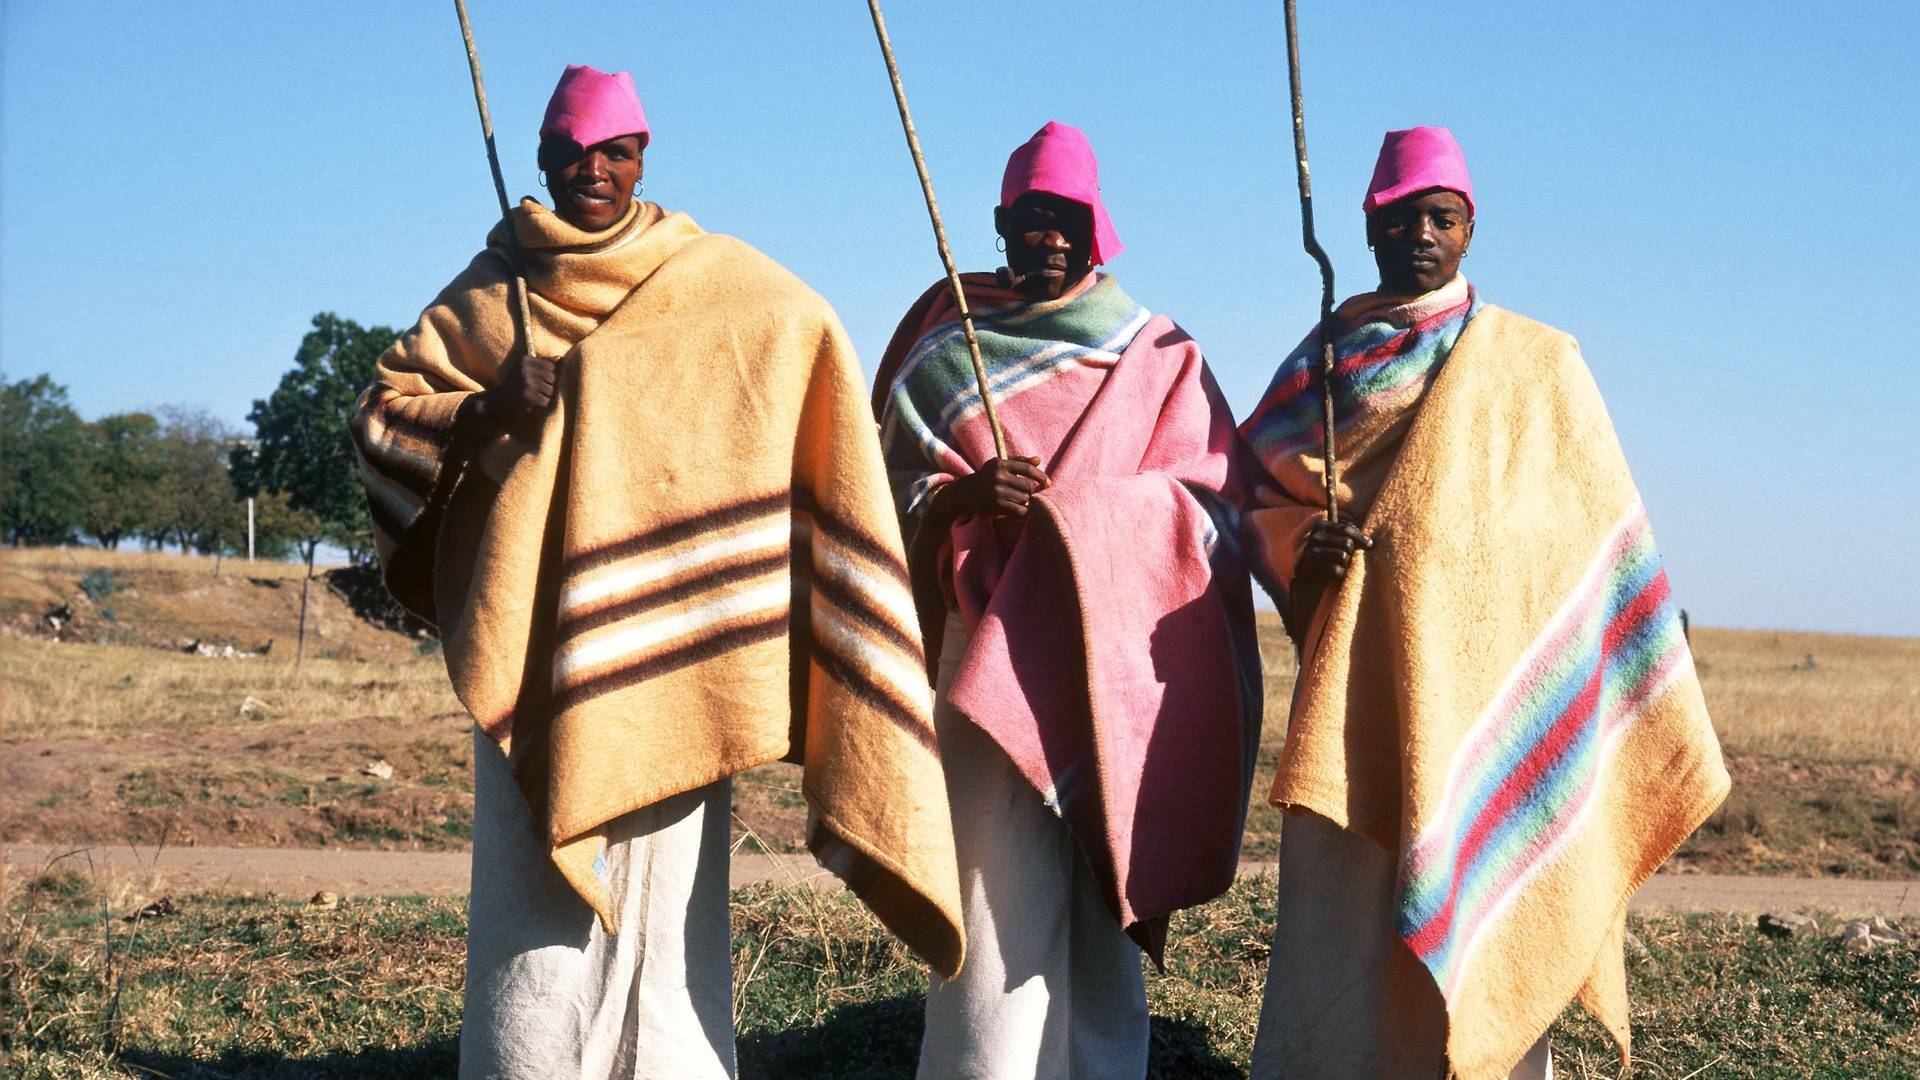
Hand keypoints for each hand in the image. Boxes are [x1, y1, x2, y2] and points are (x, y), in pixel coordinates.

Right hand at [483, 353, 557, 425]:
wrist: (495, 401)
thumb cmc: (513, 384)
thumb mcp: (523, 369)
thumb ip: (541, 363)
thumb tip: (560, 357)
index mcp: (524, 360)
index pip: (550, 366)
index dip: (547, 375)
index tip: (537, 380)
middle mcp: (525, 369)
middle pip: (552, 378)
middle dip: (547, 386)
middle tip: (535, 390)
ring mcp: (526, 382)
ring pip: (550, 390)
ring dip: (544, 396)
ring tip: (533, 396)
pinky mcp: (526, 395)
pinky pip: (545, 400)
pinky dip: (541, 404)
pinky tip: (532, 403)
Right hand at [930, 456, 1049, 521]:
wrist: (965, 493)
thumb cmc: (986, 476)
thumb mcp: (999, 465)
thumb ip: (1019, 461)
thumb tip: (1039, 460)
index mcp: (1000, 464)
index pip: (1027, 468)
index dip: (1041, 476)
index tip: (1048, 482)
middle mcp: (998, 477)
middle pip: (1028, 486)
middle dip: (1030, 491)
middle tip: (1025, 493)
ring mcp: (997, 492)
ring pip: (1025, 499)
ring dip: (1025, 501)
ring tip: (1017, 500)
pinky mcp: (996, 506)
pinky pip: (1019, 511)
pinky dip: (1023, 512)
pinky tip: (1021, 510)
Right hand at [1296, 519, 1371, 585]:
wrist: (1306, 572)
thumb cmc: (1326, 551)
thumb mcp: (1334, 537)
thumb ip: (1348, 533)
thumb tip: (1370, 542)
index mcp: (1320, 525)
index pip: (1346, 529)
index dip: (1361, 537)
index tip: (1370, 544)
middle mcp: (1314, 537)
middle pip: (1347, 543)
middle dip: (1351, 552)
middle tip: (1348, 556)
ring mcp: (1311, 552)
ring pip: (1343, 557)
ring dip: (1346, 563)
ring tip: (1340, 564)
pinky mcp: (1311, 567)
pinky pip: (1336, 570)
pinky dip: (1340, 573)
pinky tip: (1337, 572)